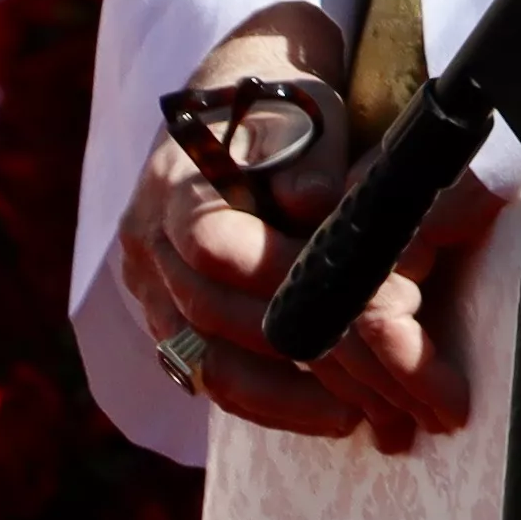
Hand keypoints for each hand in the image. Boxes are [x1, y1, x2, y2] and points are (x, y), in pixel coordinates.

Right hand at [108, 7, 490, 451]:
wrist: (238, 107)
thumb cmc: (285, 105)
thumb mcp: (306, 110)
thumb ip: (308, 156)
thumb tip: (311, 202)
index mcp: (177, 184)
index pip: (210, 240)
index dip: (274, 271)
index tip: (343, 293)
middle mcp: (149, 242)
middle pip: (209, 311)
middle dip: (294, 346)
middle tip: (371, 373)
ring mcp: (151, 289)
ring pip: (202, 360)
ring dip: (280, 395)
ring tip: (354, 414)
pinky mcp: (169, 322)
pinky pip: (207, 376)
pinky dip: (265, 400)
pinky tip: (326, 413)